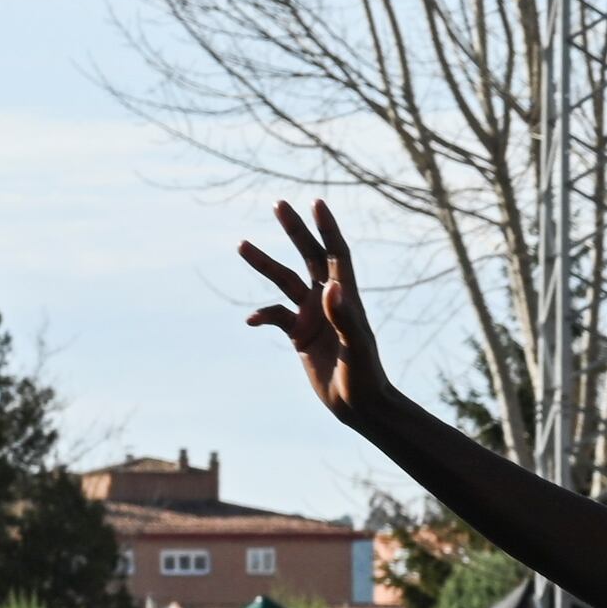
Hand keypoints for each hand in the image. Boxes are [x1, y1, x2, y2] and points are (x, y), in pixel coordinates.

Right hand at [239, 197, 396, 421]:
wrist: (359, 405)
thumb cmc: (364, 376)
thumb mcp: (355, 347)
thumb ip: (343, 316)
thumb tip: (330, 287)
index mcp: (345, 297)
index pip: (336, 254)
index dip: (327, 228)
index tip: (316, 202)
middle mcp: (328, 300)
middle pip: (309, 256)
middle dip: (295, 231)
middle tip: (278, 204)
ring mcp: (313, 315)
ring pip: (285, 281)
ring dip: (264, 264)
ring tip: (241, 244)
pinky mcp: (300, 334)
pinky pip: (276, 315)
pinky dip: (263, 314)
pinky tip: (252, 321)